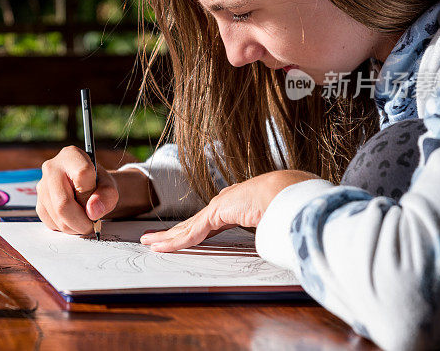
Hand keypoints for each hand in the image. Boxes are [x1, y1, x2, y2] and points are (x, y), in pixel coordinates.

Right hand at [36, 145, 118, 234]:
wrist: (87, 187)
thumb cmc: (97, 184)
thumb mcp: (109, 186)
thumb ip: (107, 196)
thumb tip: (92, 212)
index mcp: (71, 156)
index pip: (82, 175)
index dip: (92, 196)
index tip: (97, 204)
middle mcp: (51, 169)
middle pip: (63, 204)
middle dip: (82, 222)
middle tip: (92, 224)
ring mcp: (42, 187)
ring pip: (58, 218)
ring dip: (75, 227)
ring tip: (84, 219)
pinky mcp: (39, 204)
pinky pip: (52, 224)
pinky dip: (66, 227)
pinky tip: (73, 218)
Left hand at [140, 169, 318, 251]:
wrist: (289, 192)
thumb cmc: (289, 202)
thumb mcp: (275, 219)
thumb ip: (269, 228)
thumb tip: (277, 240)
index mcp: (237, 204)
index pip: (210, 222)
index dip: (194, 230)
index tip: (184, 237)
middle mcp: (224, 203)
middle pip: (192, 223)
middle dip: (172, 233)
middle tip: (154, 239)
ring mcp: (219, 207)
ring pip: (187, 228)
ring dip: (167, 238)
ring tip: (149, 243)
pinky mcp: (217, 213)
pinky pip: (193, 233)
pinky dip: (177, 241)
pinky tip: (163, 247)